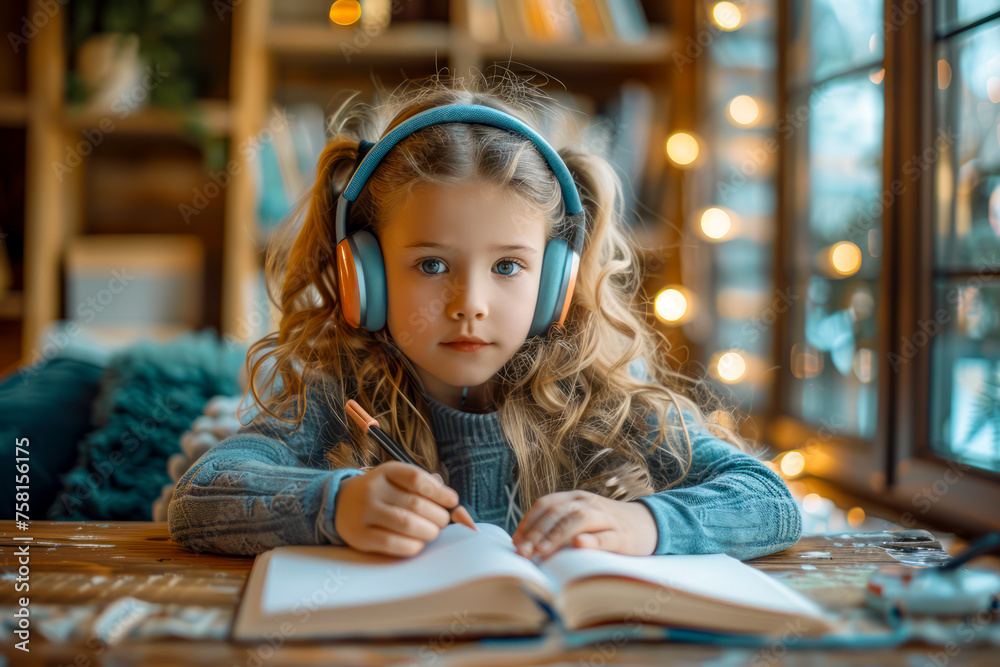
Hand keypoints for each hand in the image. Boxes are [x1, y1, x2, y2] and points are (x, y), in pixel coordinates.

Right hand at [334, 461, 474, 556]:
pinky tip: (418, 543)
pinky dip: (412, 546)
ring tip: (432, 532)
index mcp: (386, 471)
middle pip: (415, 503)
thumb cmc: (383, 492)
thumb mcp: (399, 480)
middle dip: (438, 516)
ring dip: (428, 531)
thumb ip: (427, 487)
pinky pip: (392, 544)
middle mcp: (372, 489)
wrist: (340, 503)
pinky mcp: (360, 537)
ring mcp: (364, 513)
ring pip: (406, 524)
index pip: (417, 478)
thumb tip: (458, 507)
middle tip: (442, 521)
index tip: (453, 501)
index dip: (440, 492)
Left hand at [511, 490, 657, 559]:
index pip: (546, 504)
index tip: (515, 543)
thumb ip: (556, 527)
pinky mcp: (623, 536)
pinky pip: (606, 537)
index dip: (528, 522)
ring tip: (541, 551)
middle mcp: (588, 503)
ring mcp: (606, 518)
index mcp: (575, 498)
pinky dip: (592, 541)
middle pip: (558, 512)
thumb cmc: (604, 526)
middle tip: (522, 552)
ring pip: (578, 520)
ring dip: (557, 536)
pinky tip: (578, 545)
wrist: (648, 523)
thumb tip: (523, 545)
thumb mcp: (580, 519)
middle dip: (537, 532)